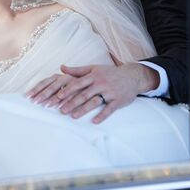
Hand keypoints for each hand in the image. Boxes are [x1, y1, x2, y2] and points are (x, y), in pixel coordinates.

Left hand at [28, 63, 158, 123]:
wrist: (132, 76)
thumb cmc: (109, 73)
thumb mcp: (94, 68)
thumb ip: (77, 70)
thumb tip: (61, 67)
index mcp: (94, 76)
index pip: (78, 83)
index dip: (67, 90)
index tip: (57, 97)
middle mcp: (101, 83)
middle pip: (84, 94)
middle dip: (72, 102)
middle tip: (61, 110)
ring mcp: (110, 92)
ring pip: (94, 102)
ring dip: (83, 109)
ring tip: (73, 116)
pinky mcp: (118, 100)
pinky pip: (109, 109)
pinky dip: (102, 115)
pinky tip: (94, 121)